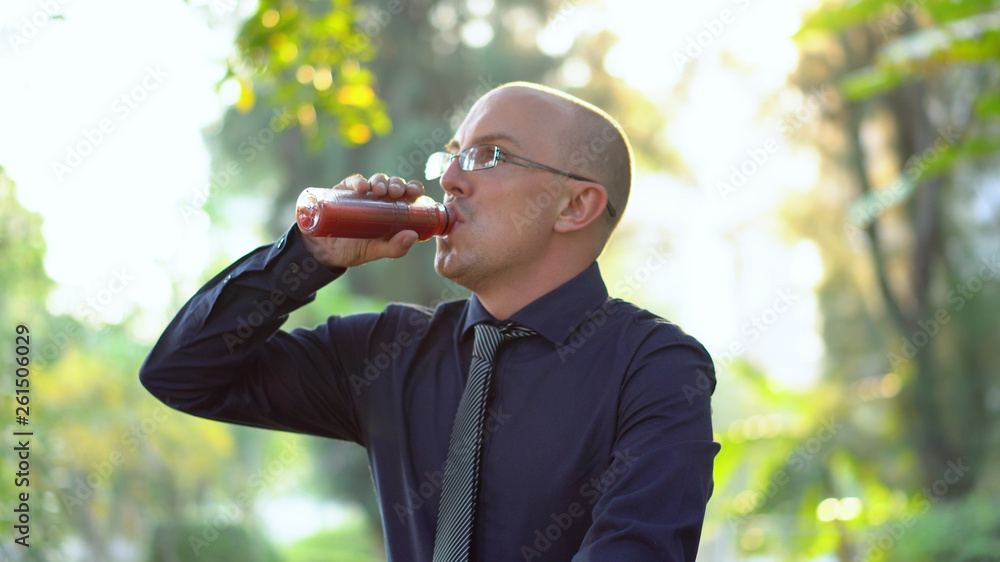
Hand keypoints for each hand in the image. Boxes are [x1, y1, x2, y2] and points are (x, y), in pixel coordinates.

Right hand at [299, 173, 425, 268]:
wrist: (325, 251)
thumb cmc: (355, 249)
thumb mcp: (376, 251)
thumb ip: (394, 247)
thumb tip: (413, 236)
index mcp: (393, 211)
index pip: (408, 195)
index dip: (414, 188)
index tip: (415, 191)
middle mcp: (380, 200)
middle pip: (393, 185)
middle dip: (397, 184)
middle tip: (396, 192)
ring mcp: (363, 194)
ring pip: (376, 180)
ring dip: (380, 181)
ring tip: (379, 190)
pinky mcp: (344, 191)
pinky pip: (353, 182)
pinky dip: (358, 182)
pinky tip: (361, 187)